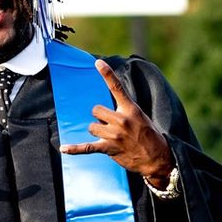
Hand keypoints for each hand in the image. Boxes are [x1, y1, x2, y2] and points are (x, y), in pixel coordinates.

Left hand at [60, 59, 174, 183]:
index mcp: (130, 109)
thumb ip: (124, 110)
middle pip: (96, 110)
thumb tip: (104, 108)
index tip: (98, 63)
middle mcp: (122, 120)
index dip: (107, 74)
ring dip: (97, 131)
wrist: (157, 158)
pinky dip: (74, 149)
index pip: (117, 87)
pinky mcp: (109, 148)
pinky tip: (64, 149)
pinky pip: (87, 147)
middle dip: (99, 117)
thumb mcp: (140, 117)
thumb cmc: (148, 136)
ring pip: (92, 127)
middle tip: (110, 125)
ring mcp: (115, 134)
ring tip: (108, 137)